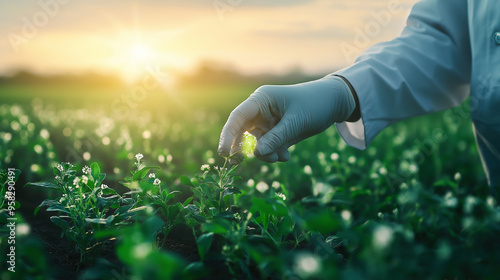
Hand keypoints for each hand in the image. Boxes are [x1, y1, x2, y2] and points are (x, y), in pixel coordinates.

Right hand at [218, 76, 355, 162]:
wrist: (335, 103)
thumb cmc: (315, 104)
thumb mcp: (296, 122)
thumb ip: (276, 138)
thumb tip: (256, 154)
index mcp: (261, 99)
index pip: (238, 117)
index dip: (228, 134)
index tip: (223, 153)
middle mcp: (260, 110)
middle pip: (242, 132)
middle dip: (247, 148)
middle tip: (244, 163)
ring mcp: (267, 122)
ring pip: (256, 144)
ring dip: (266, 154)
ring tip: (282, 156)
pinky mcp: (276, 132)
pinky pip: (268, 147)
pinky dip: (275, 154)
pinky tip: (287, 155)